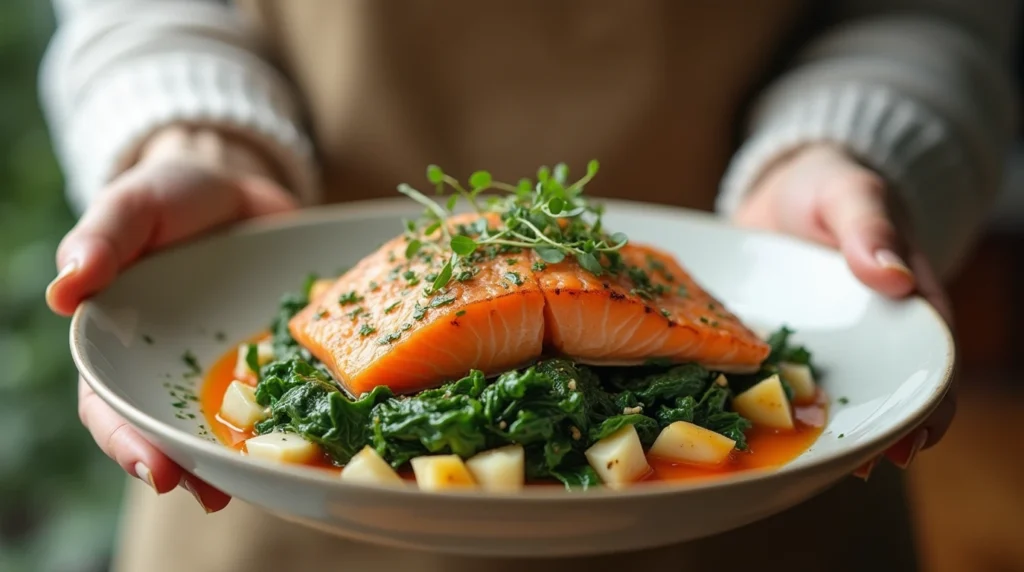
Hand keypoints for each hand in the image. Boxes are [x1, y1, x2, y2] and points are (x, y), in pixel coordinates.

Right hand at [48, 126, 297, 510]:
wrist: (235, 185)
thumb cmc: (168, 196)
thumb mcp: (131, 206)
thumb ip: (100, 241)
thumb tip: (65, 290)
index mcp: (119, 343)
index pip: (112, 405)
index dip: (128, 442)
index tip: (156, 470)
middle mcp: (170, 366)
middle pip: (171, 429)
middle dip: (188, 467)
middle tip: (209, 495)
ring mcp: (223, 364)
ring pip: (226, 424)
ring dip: (238, 458)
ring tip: (256, 488)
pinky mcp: (271, 354)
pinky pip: (281, 391)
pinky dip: (293, 415)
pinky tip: (313, 435)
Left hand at [733, 144, 954, 478]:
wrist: (778, 188)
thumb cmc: (826, 185)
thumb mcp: (850, 192)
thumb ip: (869, 226)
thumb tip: (895, 277)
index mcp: (903, 299)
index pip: (929, 356)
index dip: (931, 401)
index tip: (921, 436)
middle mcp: (865, 331)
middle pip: (884, 388)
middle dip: (882, 430)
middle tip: (868, 466)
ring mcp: (821, 341)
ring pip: (832, 393)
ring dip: (831, 428)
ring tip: (820, 464)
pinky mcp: (777, 342)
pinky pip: (779, 378)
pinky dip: (775, 403)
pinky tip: (760, 428)